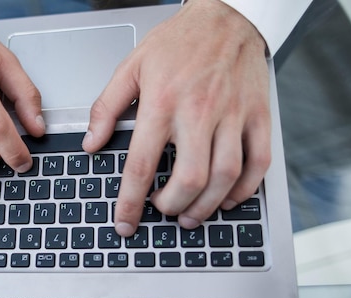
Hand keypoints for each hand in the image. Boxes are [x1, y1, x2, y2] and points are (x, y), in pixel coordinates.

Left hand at [82, 0, 270, 235]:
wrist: (226, 17)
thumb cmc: (178, 43)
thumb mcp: (131, 67)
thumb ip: (107, 108)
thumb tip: (91, 144)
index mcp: (162, 102)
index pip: (142, 164)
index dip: (131, 202)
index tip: (125, 223)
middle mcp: (199, 111)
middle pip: (190, 178)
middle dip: (173, 207)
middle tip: (162, 210)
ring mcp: (233, 115)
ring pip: (226, 176)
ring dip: (207, 206)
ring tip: (191, 215)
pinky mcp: (257, 116)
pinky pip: (259, 163)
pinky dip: (245, 189)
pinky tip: (227, 198)